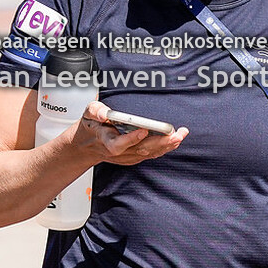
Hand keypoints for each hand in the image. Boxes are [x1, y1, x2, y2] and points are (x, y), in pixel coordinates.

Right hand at [74, 101, 188, 165]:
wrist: (87, 144)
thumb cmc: (91, 126)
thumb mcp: (88, 113)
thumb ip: (96, 111)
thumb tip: (105, 113)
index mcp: (106, 140)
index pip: (119, 144)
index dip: (131, 139)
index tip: (144, 130)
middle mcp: (118, 151)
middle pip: (141, 150)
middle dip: (160, 143)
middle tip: (176, 134)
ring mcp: (127, 156)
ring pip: (149, 153)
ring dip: (167, 145)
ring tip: (181, 135)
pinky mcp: (134, 157)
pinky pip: (151, 154)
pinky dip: (164, 148)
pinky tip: (175, 140)